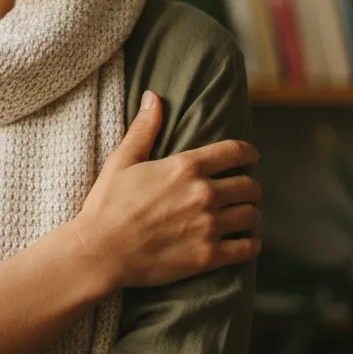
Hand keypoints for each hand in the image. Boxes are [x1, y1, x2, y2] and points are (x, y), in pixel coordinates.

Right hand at [72, 90, 261, 290]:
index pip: (235, 152)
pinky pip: (248, 248)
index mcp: (185, 167)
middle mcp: (204, 194)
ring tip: (242, 216)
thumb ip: (143, 128)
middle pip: (249, 186)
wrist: (100, 252)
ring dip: (249, 214)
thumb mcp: (122, 160)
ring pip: (252, 216)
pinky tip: (243, 241)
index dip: (248, 153)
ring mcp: (209, 226)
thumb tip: (153, 97)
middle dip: (248, 186)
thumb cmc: (107, 204)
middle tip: (242, 191)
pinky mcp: (208, 256)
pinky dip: (250, 244)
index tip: (250, 157)